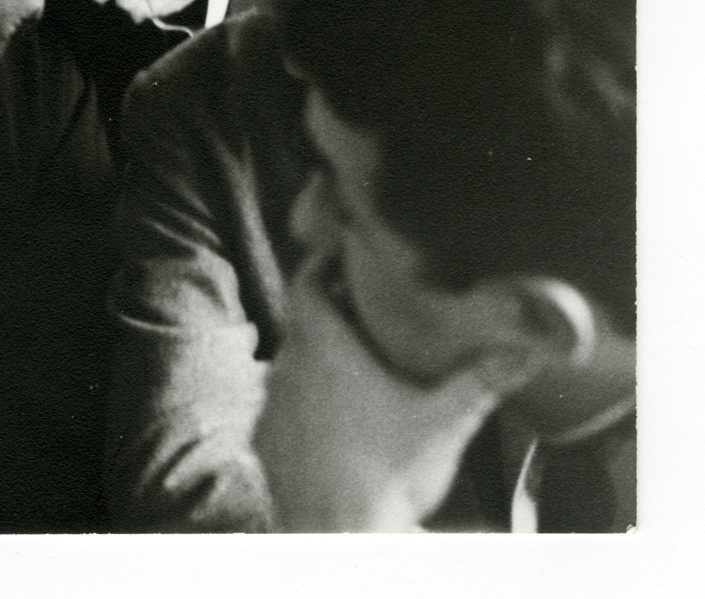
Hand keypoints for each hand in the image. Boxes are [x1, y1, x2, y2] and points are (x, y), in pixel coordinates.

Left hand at [254, 264, 525, 531]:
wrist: (335, 540)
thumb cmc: (384, 476)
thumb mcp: (443, 423)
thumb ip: (483, 380)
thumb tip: (527, 351)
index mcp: (323, 345)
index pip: (305, 279)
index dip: (320, 260)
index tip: (342, 253)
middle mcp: (287, 366)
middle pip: (301, 319)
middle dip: (330, 309)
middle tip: (364, 306)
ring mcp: (271, 406)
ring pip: (290, 362)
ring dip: (316, 357)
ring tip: (355, 362)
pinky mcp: (266, 442)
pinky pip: (280, 406)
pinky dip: (303, 401)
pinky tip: (334, 417)